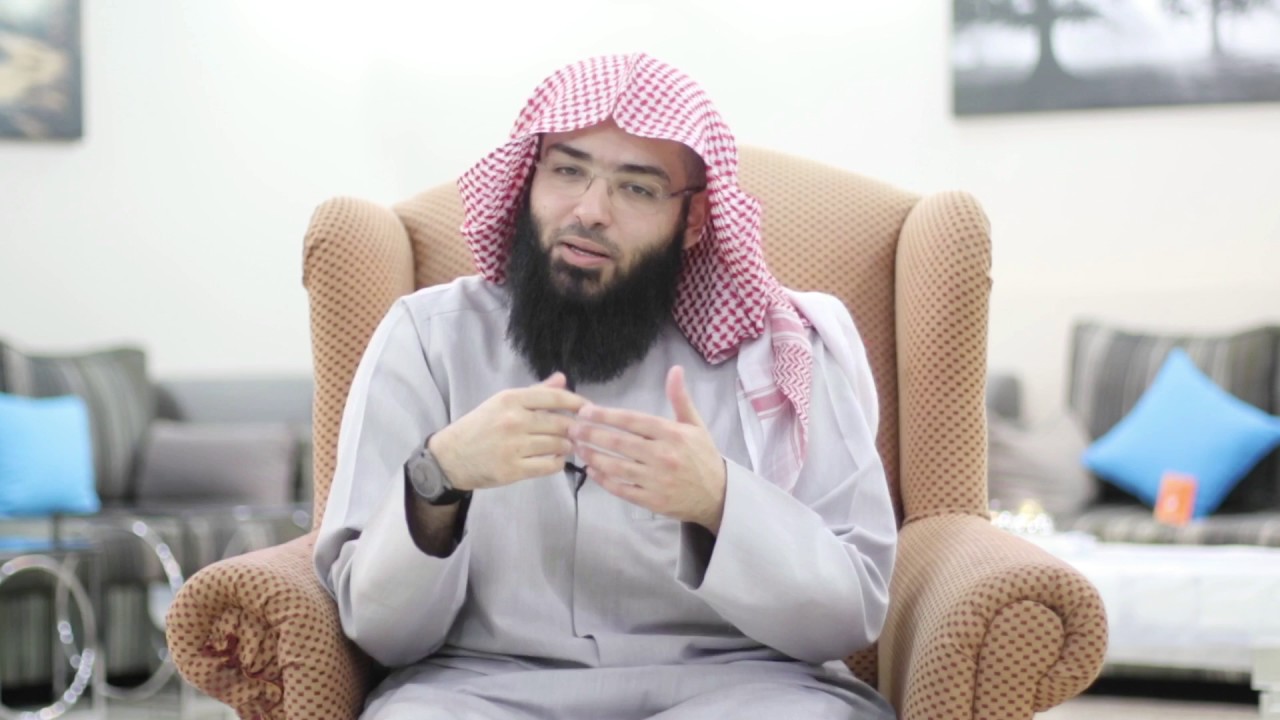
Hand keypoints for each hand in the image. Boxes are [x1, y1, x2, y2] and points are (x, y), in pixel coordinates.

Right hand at [430, 373, 584, 491]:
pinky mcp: (513, 470)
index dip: (577, 403)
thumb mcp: (502, 403)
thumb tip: (563, 378)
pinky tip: (554, 460)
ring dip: (567, 447)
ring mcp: (513, 446)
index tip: (589, 409)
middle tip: (578, 432)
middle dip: (574, 429)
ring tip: (565, 446)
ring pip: (558, 445)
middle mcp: (514, 420)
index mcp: (511, 399)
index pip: (554, 397)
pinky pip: (549, 466)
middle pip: (560, 423)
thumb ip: (535, 392)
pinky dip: (557, 463)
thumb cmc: (479, 427)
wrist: (450, 457)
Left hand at [571, 366, 726, 532]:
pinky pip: (622, 489)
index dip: (606, 415)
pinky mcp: (651, 500)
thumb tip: (675, 370)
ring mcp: (656, 480)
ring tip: (577, 448)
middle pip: (620, 443)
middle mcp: (663, 456)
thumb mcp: (695, 425)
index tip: (586, 411)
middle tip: (572, 428)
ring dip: (593, 456)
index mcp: (673, 434)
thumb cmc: (703, 457)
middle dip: (592, 434)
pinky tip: (591, 470)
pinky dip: (604, 480)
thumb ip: (680, 398)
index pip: (633, 421)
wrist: (718, 495)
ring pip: (616, 466)